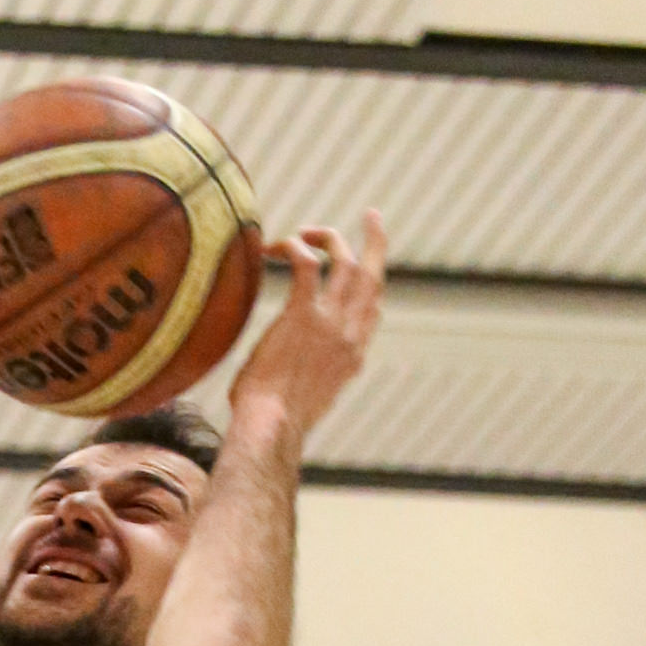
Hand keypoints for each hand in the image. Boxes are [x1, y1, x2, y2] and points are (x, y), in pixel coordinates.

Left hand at [227, 209, 388, 443]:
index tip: (361, 269)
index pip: (372, 310)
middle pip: (374, 276)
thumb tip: (282, 380)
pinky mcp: (304, 313)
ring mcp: (330, 322)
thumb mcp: (303, 401)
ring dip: (329, 237)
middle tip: (371, 217)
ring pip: (347, 260)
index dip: (369, 286)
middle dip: (375, 242)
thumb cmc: (272, 424)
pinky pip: (307, 262)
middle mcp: (349, 335)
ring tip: (307, 232)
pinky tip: (274, 248)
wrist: (270, 428)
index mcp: (352, 357)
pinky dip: (294, 246)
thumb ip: (306, 380)